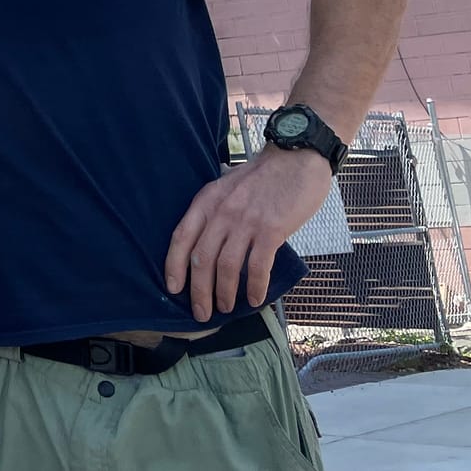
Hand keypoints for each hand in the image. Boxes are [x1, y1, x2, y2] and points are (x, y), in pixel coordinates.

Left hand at [165, 147, 330, 321]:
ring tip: (226, 309)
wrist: (296, 157)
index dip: (174, 266)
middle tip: (201, 313)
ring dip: (225, 293)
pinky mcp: (272, 230)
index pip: (181, 238)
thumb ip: (215, 209)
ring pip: (227, 267)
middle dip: (199, 291)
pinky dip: (256, 287)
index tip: (173, 289)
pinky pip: (258, 266)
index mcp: (206, 201)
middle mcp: (221, 212)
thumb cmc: (263, 175)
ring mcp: (246, 221)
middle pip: (202, 259)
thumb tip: (207, 240)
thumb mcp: (227, 186)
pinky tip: (256, 299)